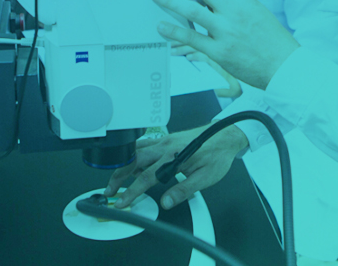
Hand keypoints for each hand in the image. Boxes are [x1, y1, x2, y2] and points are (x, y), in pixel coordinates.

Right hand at [104, 124, 248, 209]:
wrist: (226, 135)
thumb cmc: (218, 154)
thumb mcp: (206, 177)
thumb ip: (184, 189)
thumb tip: (167, 202)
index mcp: (174, 156)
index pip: (147, 177)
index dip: (132, 191)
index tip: (122, 201)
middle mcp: (166, 145)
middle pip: (134, 161)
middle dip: (119, 176)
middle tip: (111, 190)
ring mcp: (165, 140)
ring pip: (136, 151)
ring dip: (124, 165)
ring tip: (117, 179)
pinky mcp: (167, 139)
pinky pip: (144, 145)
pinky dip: (134, 155)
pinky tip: (133, 164)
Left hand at [150, 0, 299, 89]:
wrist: (283, 65)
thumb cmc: (271, 39)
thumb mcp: (256, 11)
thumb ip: (235, 2)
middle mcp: (233, 11)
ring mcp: (225, 31)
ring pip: (192, 10)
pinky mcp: (219, 51)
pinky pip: (192, 38)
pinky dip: (175, 31)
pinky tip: (161, 26)